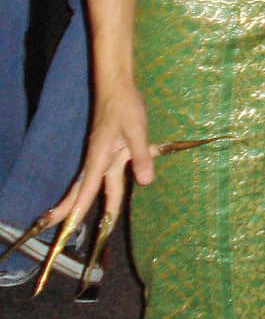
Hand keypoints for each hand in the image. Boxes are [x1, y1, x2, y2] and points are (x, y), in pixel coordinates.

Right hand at [45, 74, 154, 231]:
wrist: (117, 86)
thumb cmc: (125, 106)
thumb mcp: (136, 130)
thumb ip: (141, 156)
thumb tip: (145, 182)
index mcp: (99, 157)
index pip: (86, 189)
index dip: (78, 209)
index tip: (69, 226)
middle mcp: (98, 160)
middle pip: (85, 190)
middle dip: (75, 211)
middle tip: (65, 232)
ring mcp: (104, 155)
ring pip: (98, 184)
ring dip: (97, 201)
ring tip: (100, 221)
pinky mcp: (111, 150)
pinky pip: (109, 173)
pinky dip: (111, 186)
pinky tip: (120, 193)